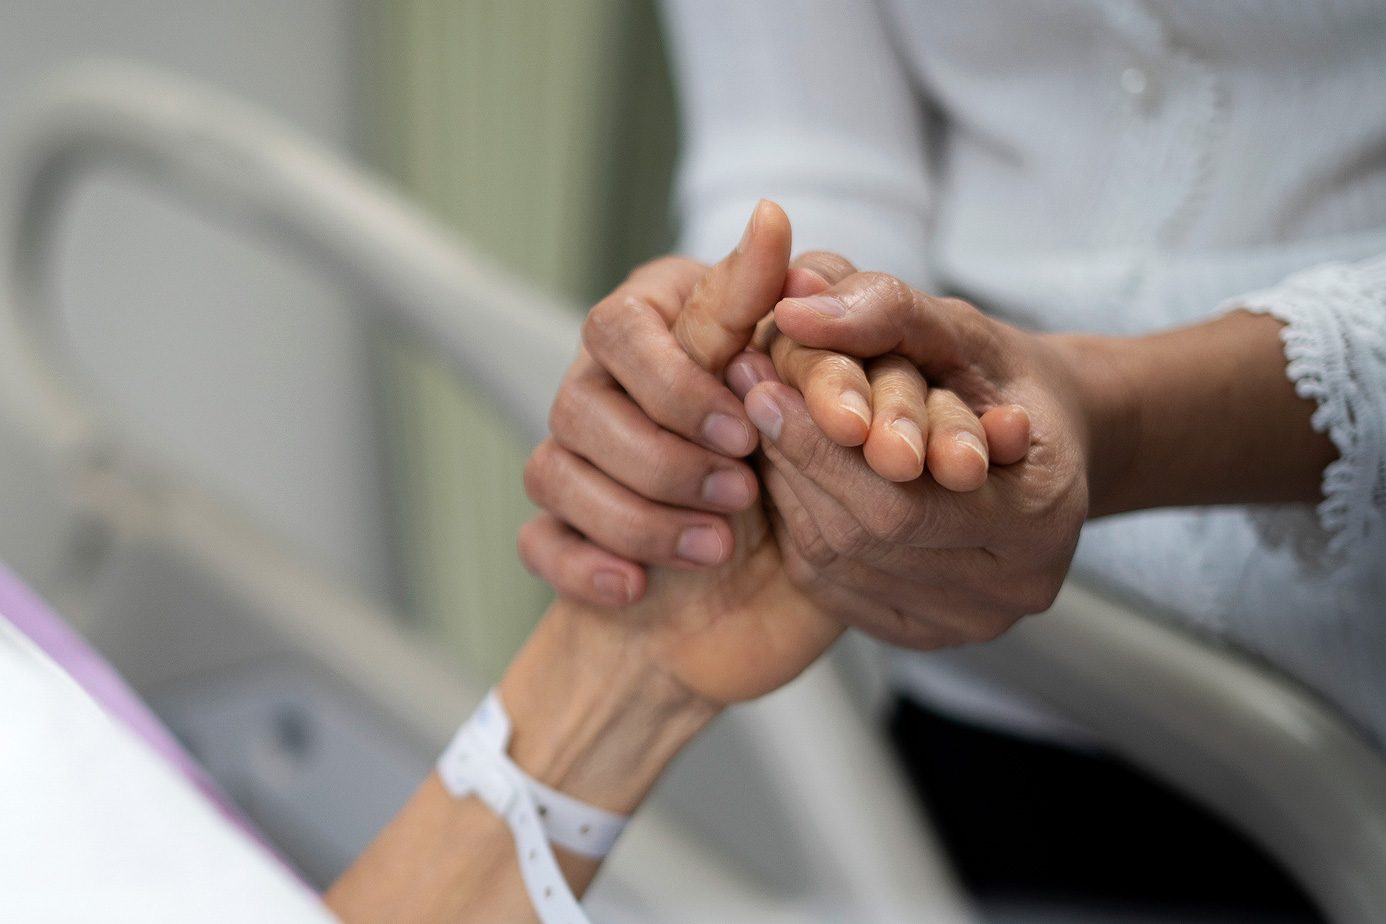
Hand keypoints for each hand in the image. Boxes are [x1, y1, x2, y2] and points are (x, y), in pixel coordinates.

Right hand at [523, 208, 1020, 607]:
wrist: (784, 588)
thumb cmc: (804, 467)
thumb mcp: (808, 393)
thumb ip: (781, 315)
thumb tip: (771, 216)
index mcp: (654, 330)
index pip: (623, 329)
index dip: (678, 386)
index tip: (746, 434)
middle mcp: (603, 385)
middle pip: (578, 403)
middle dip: (663, 459)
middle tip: (741, 495)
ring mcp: (575, 460)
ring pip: (553, 472)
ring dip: (635, 517)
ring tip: (716, 547)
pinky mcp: (564, 533)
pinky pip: (537, 541)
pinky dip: (584, 565)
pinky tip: (637, 587)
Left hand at [743, 271, 1095, 648]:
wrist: (1042, 442)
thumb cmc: (1001, 377)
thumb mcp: (958, 327)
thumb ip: (886, 311)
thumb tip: (795, 306)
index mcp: (1043, 517)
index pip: (899, 495)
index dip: (819, 440)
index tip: (762, 377)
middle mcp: (1013, 588)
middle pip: (867, 535)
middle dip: (797, 460)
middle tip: (744, 392)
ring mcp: (969, 622)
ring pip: (839, 563)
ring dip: (787, 490)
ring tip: (756, 425)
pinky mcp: (925, 633)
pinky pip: (833, 588)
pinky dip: (798, 526)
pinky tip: (783, 475)